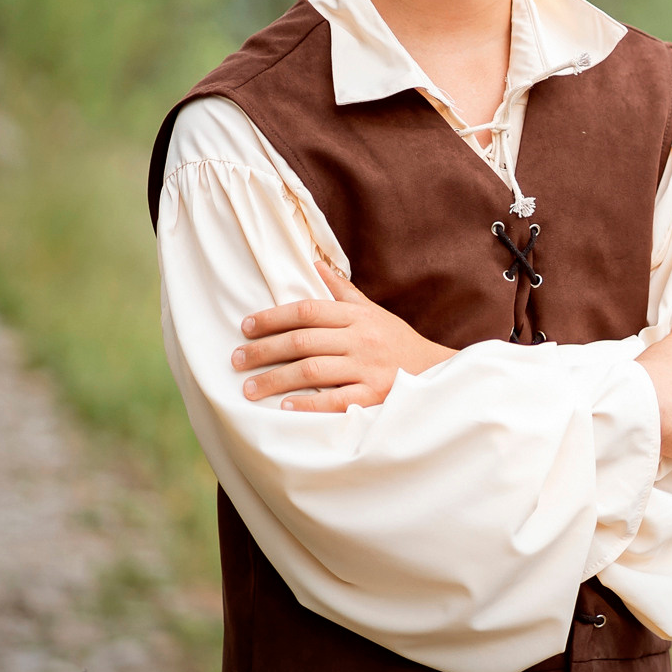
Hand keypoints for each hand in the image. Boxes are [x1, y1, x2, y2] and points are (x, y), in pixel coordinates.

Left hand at [232, 262, 456, 411]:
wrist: (436, 372)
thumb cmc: (397, 341)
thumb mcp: (373, 312)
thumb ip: (342, 292)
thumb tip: (314, 264)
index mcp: (357, 317)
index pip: (307, 311)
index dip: (273, 317)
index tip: (246, 327)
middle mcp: (361, 340)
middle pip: (302, 342)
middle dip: (264, 351)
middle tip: (236, 360)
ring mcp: (367, 368)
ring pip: (312, 371)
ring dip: (275, 380)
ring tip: (248, 389)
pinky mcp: (374, 396)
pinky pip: (335, 400)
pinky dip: (307, 404)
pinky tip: (284, 407)